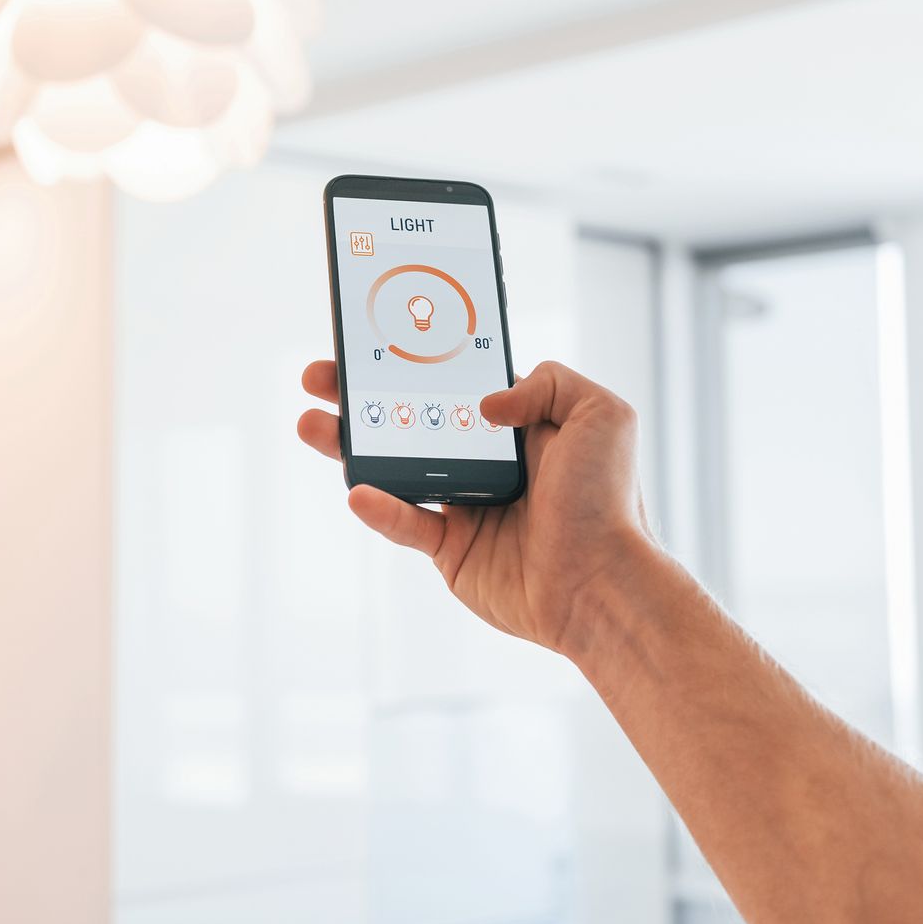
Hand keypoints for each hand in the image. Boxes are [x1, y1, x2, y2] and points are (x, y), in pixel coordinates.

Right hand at [297, 359, 653, 655]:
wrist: (604, 584)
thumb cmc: (610, 502)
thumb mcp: (602, 414)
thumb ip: (548, 382)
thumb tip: (485, 403)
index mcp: (519, 425)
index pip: (456, 383)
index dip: (416, 361)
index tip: (378, 339)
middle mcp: (488, 461)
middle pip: (411, 419)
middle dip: (363, 396)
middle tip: (322, 376)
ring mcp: (465, 505)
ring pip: (395, 467)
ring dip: (351, 445)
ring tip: (312, 424)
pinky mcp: (451, 549)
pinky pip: (405, 522)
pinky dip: (379, 508)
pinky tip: (357, 490)